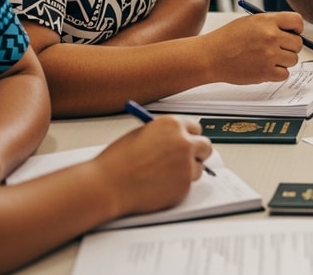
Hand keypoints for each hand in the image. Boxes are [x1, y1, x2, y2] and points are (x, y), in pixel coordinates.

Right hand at [95, 115, 212, 215]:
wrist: (107, 185)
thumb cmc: (117, 161)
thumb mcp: (141, 135)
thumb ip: (163, 135)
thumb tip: (176, 140)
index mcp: (172, 125)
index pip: (195, 128)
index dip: (190, 136)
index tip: (188, 142)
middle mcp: (184, 143)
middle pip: (205, 146)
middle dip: (197, 153)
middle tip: (186, 159)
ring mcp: (186, 165)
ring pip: (198, 168)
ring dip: (186, 172)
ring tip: (161, 176)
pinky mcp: (184, 186)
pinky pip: (187, 185)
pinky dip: (177, 187)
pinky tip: (157, 186)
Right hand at [203, 12, 303, 83]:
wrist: (211, 56)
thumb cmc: (228, 38)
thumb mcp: (250, 21)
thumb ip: (271, 24)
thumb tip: (292, 31)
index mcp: (267, 21)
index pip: (297, 21)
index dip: (297, 28)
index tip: (292, 33)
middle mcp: (271, 36)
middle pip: (298, 43)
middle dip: (290, 46)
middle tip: (278, 48)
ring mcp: (270, 55)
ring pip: (293, 60)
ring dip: (284, 61)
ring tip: (267, 58)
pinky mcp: (266, 72)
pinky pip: (285, 74)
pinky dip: (277, 73)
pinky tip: (264, 68)